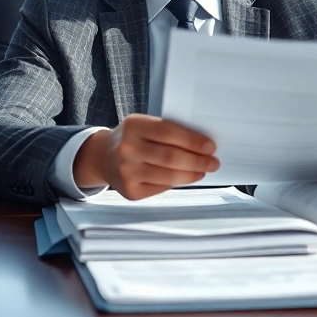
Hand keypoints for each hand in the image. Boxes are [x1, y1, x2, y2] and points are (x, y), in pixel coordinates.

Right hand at [73, 114, 219, 199]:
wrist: (103, 157)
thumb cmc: (131, 139)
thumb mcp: (143, 125)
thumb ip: (167, 132)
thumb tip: (201, 146)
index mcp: (133, 126)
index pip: (169, 132)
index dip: (193, 141)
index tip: (210, 146)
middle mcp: (127, 149)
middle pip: (171, 157)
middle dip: (198, 161)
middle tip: (213, 162)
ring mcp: (127, 172)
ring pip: (169, 175)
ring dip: (192, 174)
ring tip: (202, 171)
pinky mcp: (130, 190)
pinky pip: (162, 188)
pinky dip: (177, 183)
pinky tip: (185, 178)